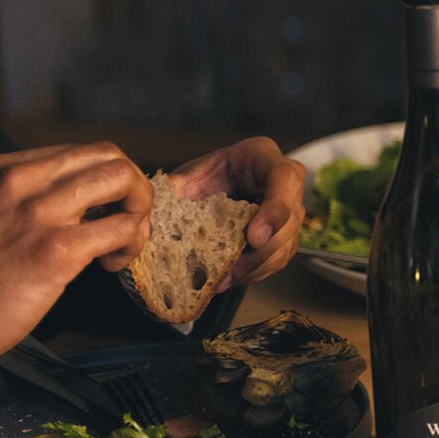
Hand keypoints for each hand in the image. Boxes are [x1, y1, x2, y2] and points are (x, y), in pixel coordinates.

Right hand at [0, 144, 151, 396]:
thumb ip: (34, 193)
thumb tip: (93, 192)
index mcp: (4, 168)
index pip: (86, 152)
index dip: (111, 180)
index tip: (108, 209)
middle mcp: (21, 181)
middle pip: (112, 157)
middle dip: (135, 189)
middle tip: (128, 222)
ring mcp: (39, 213)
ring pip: (124, 180)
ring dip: (140, 214)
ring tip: (122, 244)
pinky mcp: (56, 250)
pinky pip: (123, 227)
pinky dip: (132, 244)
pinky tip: (110, 264)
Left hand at [167, 136, 305, 291]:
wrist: (214, 188)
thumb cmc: (205, 176)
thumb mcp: (188, 176)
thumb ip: (174, 191)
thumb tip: (148, 220)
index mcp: (262, 157)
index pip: (284, 178)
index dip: (275, 209)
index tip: (253, 237)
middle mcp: (284, 184)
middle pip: (290, 220)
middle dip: (261, 250)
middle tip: (230, 270)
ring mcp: (289, 211)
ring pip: (285, 245)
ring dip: (254, 267)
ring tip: (223, 280)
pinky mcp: (284, 236)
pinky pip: (277, 260)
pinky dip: (252, 273)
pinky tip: (228, 279)